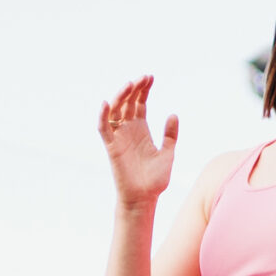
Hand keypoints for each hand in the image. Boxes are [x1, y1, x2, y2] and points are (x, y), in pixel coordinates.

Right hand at [99, 76, 179, 208]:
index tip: (151, 77)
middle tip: (143, 77)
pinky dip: (103, 116)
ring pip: (115, 111)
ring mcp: (119, 137)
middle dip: (134, 88)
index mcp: (141, 129)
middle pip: (127, 103)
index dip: (144, 90)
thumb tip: (173, 114)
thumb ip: (170, 134)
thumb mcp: (168, 153)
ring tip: (130, 85)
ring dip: (121, 96)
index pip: (140, 103)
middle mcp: (128, 130)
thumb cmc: (155, 179)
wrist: (145, 198)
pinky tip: (107, 103)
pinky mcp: (111, 147)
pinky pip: (103, 128)